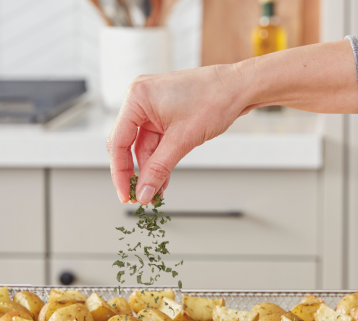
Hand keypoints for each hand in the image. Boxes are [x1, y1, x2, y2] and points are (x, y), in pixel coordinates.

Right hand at [107, 64, 254, 203]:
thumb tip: (144, 191)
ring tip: (155, 192)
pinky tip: (162, 179)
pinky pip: (156, 142)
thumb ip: (159, 168)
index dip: (120, 172)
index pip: (118, 142)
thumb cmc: (215, 98)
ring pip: (143, 147)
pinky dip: (159, 161)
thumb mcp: (183, 140)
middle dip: (135, 172)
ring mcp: (152, 106)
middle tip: (138, 196)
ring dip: (150, 170)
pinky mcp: (164, 114)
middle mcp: (140, 99)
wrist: (240, 87)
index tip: (125, 193)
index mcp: (137, 97)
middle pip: (127, 145)